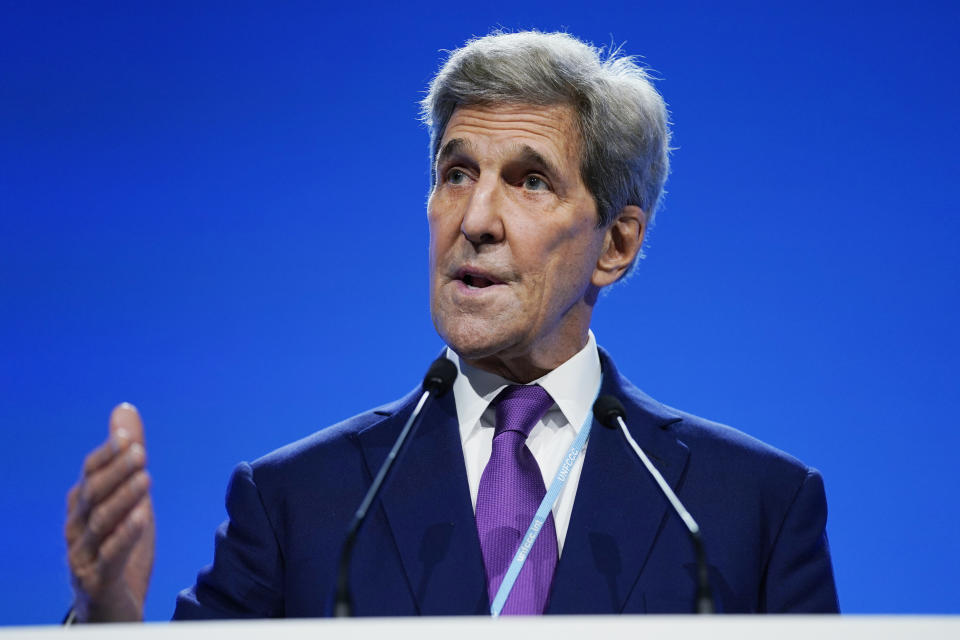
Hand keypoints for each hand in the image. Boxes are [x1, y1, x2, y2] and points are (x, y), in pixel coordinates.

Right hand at [65, 403, 154, 621]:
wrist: (112, 610)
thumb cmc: (119, 549)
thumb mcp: (130, 501)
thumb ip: (128, 459)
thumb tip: (124, 409)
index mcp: (82, 509)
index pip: (89, 475)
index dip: (107, 456)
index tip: (129, 438)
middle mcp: (76, 531)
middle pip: (92, 496)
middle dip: (115, 472)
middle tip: (141, 452)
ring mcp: (83, 558)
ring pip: (99, 524)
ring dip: (123, 499)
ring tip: (147, 478)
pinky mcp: (97, 583)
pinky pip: (109, 557)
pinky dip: (125, 535)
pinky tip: (142, 516)